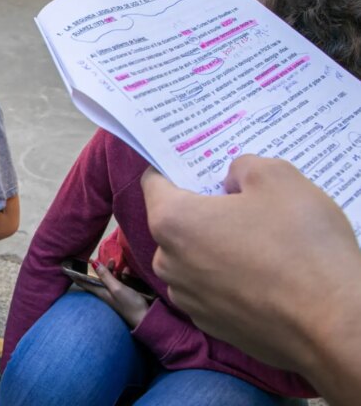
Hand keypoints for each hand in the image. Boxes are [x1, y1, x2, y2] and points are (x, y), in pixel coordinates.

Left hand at [74, 260, 149, 327]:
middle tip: (101, 258)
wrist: (145, 318)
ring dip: (111, 269)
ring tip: (115, 261)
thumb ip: (105, 276)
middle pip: (97, 278)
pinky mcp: (124, 294)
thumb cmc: (129, 304)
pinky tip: (127, 271)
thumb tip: (93, 263)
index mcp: (100, 292)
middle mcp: (105, 293)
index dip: (76, 275)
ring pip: (109, 278)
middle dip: (98, 267)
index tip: (68, 267)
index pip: (84, 282)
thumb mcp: (116, 288)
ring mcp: (115, 293)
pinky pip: (119, 281)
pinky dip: (121, 274)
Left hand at [142, 156, 359, 373]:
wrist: (333, 326)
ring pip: (194, 257)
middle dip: (203, 207)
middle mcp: (168, 262)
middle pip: (175, 221)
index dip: (177, 167)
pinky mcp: (212, 325)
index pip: (154, 181)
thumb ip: (243, 165)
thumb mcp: (278, 177)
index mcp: (172, 221)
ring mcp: (189, 299)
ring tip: (262, 238)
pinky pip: (213, 288)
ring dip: (217, 244)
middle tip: (242, 199)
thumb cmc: (301, 246)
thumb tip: (232, 178)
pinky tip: (266, 273)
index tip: (201, 163)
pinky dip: (230, 277)